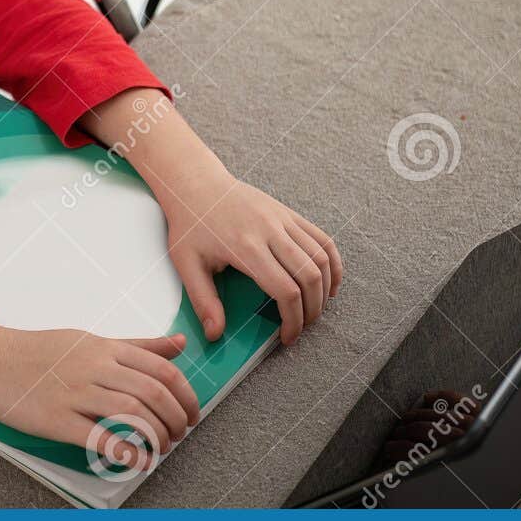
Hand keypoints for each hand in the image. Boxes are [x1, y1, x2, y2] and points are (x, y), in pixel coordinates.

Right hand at [0, 327, 200, 468]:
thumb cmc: (39, 351)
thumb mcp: (91, 339)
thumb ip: (137, 345)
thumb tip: (179, 342)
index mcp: (105, 348)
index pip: (162, 369)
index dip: (186, 395)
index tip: (192, 413)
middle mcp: (94, 367)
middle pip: (153, 393)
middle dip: (176, 419)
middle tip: (180, 434)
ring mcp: (75, 393)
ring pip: (132, 413)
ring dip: (157, 436)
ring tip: (162, 448)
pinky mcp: (55, 419)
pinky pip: (99, 437)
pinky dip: (127, 452)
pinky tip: (139, 461)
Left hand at [161, 170, 342, 345]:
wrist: (196, 184)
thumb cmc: (190, 225)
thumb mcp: (187, 264)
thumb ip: (203, 301)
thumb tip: (215, 334)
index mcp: (245, 247)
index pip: (285, 290)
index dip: (293, 320)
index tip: (288, 336)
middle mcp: (269, 231)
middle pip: (309, 276)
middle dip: (312, 309)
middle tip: (302, 326)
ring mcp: (282, 219)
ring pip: (321, 257)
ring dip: (325, 288)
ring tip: (314, 308)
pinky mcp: (289, 213)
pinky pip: (322, 238)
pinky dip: (333, 263)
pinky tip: (329, 282)